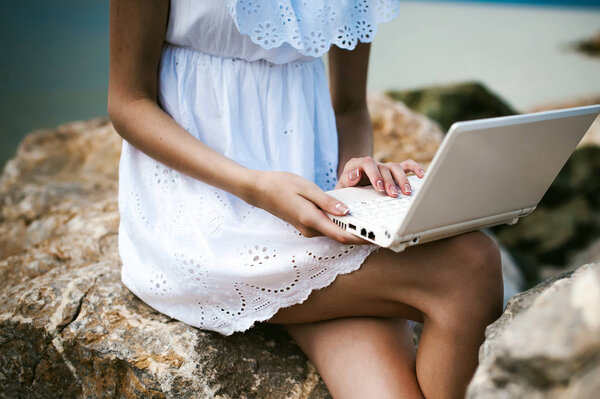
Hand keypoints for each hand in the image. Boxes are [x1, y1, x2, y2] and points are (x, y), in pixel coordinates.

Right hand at [245, 170, 370, 244]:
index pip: (342, 236)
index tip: (379, 238)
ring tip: (372, 222)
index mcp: (311, 220)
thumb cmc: (281, 185)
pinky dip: (341, 225)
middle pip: (341, 237)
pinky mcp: (307, 225)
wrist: (258, 190)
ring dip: (352, 230)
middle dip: (361, 235)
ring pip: (335, 233)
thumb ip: (327, 202)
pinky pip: (328, 228)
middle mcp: (310, 230)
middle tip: (383, 229)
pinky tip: (351, 217)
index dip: (362, 239)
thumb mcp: (306, 188)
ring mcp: (307, 229)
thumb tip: (347, 212)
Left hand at [335, 157, 425, 196]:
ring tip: (406, 192)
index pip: (367, 163)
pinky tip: (421, 175)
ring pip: (396, 168)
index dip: (374, 174)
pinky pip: (406, 166)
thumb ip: (346, 180)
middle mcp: (372, 164)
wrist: (348, 191)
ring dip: (402, 179)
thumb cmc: (345, 191)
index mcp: (357, 164)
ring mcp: (383, 167)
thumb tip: (355, 173)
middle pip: (384, 167)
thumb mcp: (340, 188)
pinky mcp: (393, 171)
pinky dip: (414, 168)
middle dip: (389, 182)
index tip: (379, 187)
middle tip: (392, 194)